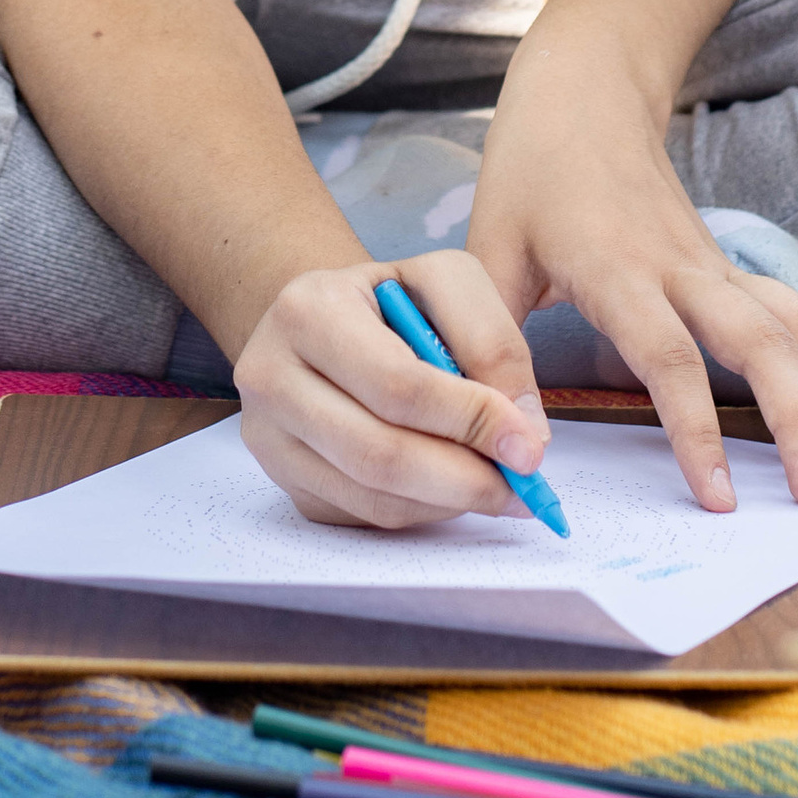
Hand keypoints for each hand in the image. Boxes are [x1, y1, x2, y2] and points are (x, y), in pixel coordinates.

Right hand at [234, 251, 555, 530]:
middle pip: (380, 453)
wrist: (321, 321)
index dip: (470, 420)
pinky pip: (362, 515)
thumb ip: (491, 342)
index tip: (529, 447)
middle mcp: (270, 375)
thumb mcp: (443, 282)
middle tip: (523, 488)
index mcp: (308, 310)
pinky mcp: (282, 479)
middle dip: (465, 478)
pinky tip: (450, 488)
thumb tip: (523, 434)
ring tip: (497, 487)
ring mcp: (268, 436)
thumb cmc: (389, 301)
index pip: (397, 384)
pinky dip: (419, 511)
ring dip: (448, 502)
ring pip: (372, 497)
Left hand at [468, 53, 797, 514]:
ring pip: (790, 325)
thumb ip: (493, 343)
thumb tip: (509, 434)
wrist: (584, 92)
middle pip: (759, 344)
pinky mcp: (725, 264)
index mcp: (616, 268)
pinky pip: (787, 310)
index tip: (717, 497)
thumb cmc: (529, 172)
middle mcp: (678, 266)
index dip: (696, 430)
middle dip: (795, 422)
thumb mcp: (487, 250)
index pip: (670, 358)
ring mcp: (711, 262)